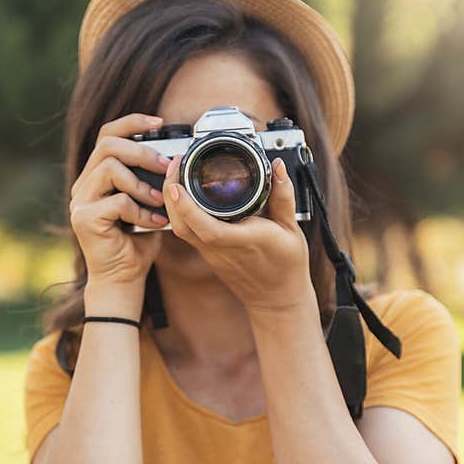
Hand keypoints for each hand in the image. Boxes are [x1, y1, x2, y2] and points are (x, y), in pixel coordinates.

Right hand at [70, 113, 170, 300]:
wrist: (123, 279)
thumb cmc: (137, 243)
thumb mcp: (149, 204)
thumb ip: (152, 181)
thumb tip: (175, 157)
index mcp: (96, 177)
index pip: (107, 135)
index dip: (132, 123)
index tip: (160, 122)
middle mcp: (83, 185)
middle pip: (107, 145)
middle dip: (142, 151)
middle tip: (166, 166)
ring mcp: (80, 202)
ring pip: (110, 168)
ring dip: (142, 183)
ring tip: (159, 201)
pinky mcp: (85, 219)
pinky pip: (118, 201)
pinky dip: (142, 212)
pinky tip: (153, 224)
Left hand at [162, 154, 315, 313]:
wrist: (277, 300)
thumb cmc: (287, 265)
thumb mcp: (292, 229)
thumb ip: (283, 197)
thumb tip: (278, 167)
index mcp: (246, 241)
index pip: (210, 228)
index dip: (188, 208)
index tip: (177, 185)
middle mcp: (223, 249)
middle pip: (184, 226)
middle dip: (171, 194)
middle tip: (174, 164)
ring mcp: (211, 254)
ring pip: (180, 229)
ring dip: (171, 201)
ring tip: (175, 173)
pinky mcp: (207, 254)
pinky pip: (186, 232)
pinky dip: (178, 211)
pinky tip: (181, 193)